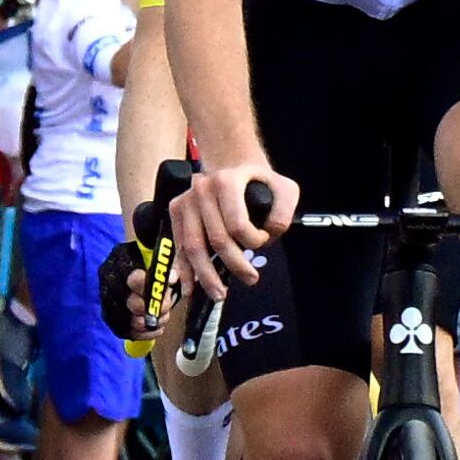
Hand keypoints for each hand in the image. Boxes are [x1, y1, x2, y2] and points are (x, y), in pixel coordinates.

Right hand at [166, 156, 290, 289]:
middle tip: (250, 279)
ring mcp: (185, 200)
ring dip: (206, 275)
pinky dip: (184, 270)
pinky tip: (190, 287)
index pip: (236, 224)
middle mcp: (202, 188)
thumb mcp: (283, 188)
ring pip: (192, 247)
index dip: (253, 241)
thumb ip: (283, 213)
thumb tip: (268, 235)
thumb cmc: (258, 181)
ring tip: (219, 293)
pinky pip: (179, 246)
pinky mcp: (176, 211)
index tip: (263, 241)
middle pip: (215, 239)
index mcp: (226, 181)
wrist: (232, 165)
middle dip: (234, 265)